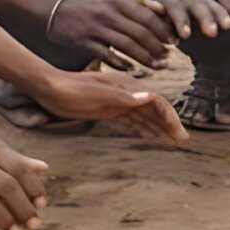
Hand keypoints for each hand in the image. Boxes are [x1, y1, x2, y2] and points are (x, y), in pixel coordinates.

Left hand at [37, 69, 187, 143]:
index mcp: (126, 87)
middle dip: (169, 125)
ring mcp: (118, 101)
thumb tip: (151, 97)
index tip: (180, 136)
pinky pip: (132, 119)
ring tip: (171, 142)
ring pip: (145, 115)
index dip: (171, 118)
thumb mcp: (95, 94)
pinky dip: (144, 128)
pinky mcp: (109, 109)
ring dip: (159, 127)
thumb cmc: (69, 90)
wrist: (47, 87)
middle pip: (155, 109)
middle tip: (182, 142)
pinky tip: (149, 137)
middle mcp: (126, 93)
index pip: (157, 102)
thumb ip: (123, 97)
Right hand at [49, 0, 174, 68]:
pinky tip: (131, 69)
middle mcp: (108, 12)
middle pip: (139, 32)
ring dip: (144, 57)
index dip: (162, 30)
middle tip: (167, 56)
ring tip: (156, 65)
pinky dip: (121, 63)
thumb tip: (161, 10)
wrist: (57, 9)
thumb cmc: (91, 4)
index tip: (173, 41)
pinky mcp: (85, 41)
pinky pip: (107, 55)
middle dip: (156, 46)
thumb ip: (135, 2)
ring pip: (126, 45)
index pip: (146, 15)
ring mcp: (96, 28)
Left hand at [120, 0, 229, 40]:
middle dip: (206, 17)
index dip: (179, 20)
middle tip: (214, 32)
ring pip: (206, 2)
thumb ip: (135, 9)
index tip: (185, 35)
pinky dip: (221, 12)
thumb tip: (137, 26)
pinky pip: (210, 3)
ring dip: (219, 14)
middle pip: (196, 3)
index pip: (172, 6)